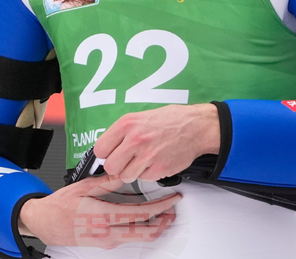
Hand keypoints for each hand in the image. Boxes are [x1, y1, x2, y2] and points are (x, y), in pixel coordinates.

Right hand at [18, 174, 180, 248]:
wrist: (44, 223)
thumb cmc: (59, 206)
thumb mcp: (83, 188)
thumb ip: (107, 181)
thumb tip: (126, 171)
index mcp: (103, 217)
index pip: (140, 214)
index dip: (161, 207)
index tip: (172, 199)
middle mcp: (107, 233)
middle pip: (146, 233)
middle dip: (164, 221)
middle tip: (173, 209)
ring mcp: (106, 241)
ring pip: (139, 238)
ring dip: (155, 226)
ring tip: (163, 214)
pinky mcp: (104, 244)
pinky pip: (128, 238)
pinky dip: (141, 228)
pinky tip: (142, 218)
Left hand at [94, 103, 220, 182]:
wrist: (195, 127)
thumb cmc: (169, 121)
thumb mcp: (140, 117)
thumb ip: (122, 133)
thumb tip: (107, 149)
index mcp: (127, 124)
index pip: (100, 149)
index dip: (106, 153)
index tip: (112, 153)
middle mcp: (135, 140)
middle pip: (110, 167)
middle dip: (118, 166)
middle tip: (127, 160)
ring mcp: (147, 156)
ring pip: (125, 176)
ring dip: (133, 171)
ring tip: (144, 160)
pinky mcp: (159, 169)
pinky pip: (143, 179)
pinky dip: (148, 173)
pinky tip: (156, 161)